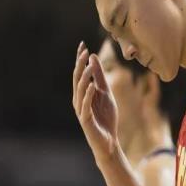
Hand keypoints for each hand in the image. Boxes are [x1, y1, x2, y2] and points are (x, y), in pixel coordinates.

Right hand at [72, 41, 118, 165]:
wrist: (109, 141)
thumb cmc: (106, 117)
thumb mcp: (106, 92)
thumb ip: (99, 77)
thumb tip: (93, 58)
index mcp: (82, 92)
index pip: (79, 73)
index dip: (80, 59)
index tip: (82, 45)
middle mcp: (78, 99)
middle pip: (77, 79)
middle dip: (80, 65)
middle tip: (84, 51)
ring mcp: (81, 110)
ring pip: (80, 90)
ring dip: (84, 77)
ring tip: (89, 65)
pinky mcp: (86, 120)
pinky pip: (85, 105)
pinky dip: (88, 94)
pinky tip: (92, 85)